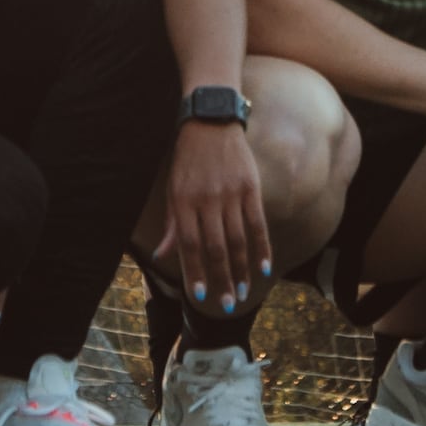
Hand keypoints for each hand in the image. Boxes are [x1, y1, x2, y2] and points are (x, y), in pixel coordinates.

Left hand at [151, 116, 275, 321]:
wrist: (211, 120)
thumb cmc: (187, 159)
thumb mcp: (172, 189)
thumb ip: (172, 225)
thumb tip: (162, 256)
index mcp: (183, 201)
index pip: (189, 244)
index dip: (194, 271)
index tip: (198, 296)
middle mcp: (207, 199)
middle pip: (215, 247)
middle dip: (220, 279)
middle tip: (226, 304)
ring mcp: (231, 193)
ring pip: (237, 239)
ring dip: (241, 269)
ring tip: (242, 291)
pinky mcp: (251, 186)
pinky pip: (257, 222)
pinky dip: (261, 247)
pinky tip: (264, 267)